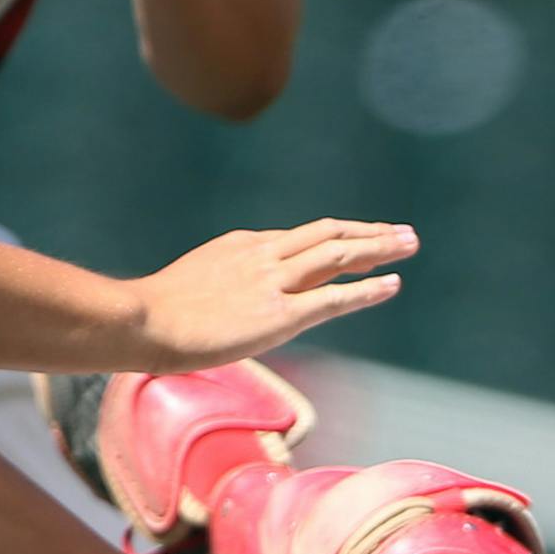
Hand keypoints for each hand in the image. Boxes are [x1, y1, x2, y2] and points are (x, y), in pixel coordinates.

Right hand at [133, 220, 415, 369]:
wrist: (144, 321)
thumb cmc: (154, 316)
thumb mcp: (188, 288)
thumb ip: (215, 289)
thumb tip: (217, 307)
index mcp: (243, 248)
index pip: (300, 240)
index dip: (337, 240)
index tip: (362, 242)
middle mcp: (264, 256)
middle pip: (328, 235)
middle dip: (368, 233)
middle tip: (402, 232)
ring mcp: (274, 283)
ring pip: (338, 255)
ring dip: (379, 247)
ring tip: (410, 244)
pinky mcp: (281, 314)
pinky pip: (335, 297)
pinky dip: (367, 289)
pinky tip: (392, 283)